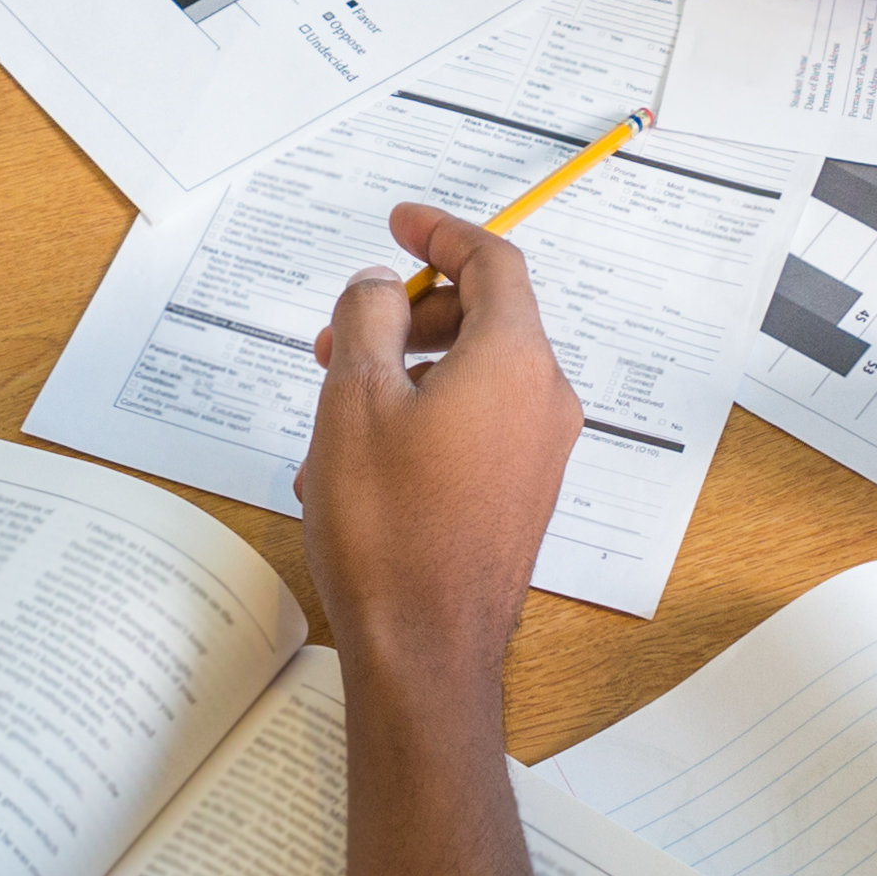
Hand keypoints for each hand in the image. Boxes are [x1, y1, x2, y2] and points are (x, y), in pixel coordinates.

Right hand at [301, 211, 584, 703]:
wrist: (425, 651)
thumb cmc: (391, 531)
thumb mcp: (355, 399)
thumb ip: (369, 318)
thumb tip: (381, 286)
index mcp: (514, 361)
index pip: (494, 262)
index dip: (442, 233)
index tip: (400, 224)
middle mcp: (543, 401)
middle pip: (483, 319)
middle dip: (405, 317)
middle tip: (339, 337)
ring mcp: (539, 453)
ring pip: (471, 378)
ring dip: (403, 375)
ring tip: (333, 416)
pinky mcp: (522, 495)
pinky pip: (474, 429)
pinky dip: (420, 421)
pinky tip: (358, 465)